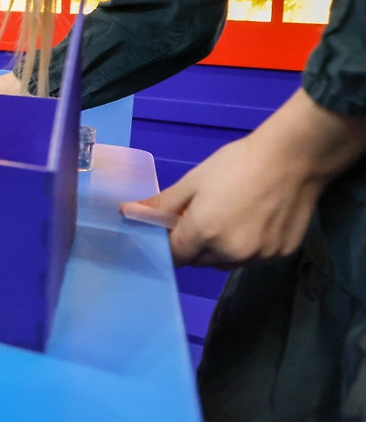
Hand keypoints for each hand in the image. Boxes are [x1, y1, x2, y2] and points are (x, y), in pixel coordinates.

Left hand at [125, 89, 365, 266]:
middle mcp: (230, 252)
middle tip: (201, 214)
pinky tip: (252, 221)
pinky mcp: (281, 255)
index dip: (169, 242)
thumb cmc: (237, 164)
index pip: (174, 255)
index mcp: (204, 233)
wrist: (293, 158)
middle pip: (199, 260)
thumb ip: (161, 204)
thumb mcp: (193, 181)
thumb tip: (128, 212)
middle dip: (192, 243)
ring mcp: (258, 257)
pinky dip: (245, 247)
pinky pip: (251, 259)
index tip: (171, 227)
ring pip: (225, 263)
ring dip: (218, 248)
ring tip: (228, 215)